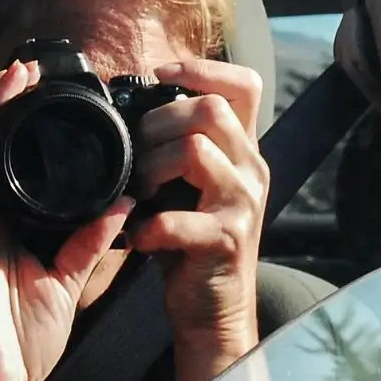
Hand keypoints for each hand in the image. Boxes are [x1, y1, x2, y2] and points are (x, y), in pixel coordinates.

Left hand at [132, 59, 270, 380]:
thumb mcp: (192, 187)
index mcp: (243, 151)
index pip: (244, 84)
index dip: (201, 69)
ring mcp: (243, 203)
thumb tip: (128, 109)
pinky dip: (149, 226)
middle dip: (159, 122)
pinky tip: (139, 236)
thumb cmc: (191, 245)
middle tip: (135, 153)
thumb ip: (177, 147)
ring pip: (196, 149)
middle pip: (211, 109)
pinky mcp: (227, 239)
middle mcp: (252, 169)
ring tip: (137, 191)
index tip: (160, 75)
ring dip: (151, 167)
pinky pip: (180, 218)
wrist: (213, 311)